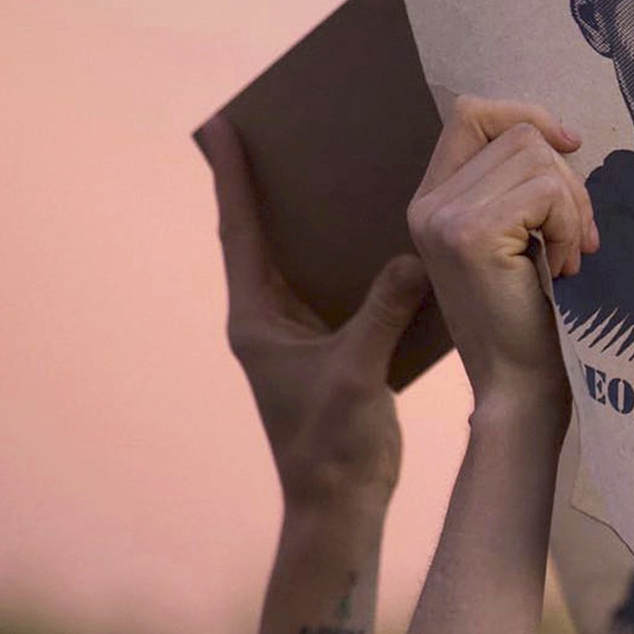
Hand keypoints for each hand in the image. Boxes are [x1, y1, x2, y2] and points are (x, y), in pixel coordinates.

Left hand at [199, 114, 432, 510]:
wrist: (337, 508)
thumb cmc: (332, 448)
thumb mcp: (356, 373)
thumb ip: (382, 312)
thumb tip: (414, 256)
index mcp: (256, 319)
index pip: (240, 232)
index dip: (231, 177)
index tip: (219, 125)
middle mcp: (269, 320)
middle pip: (263, 236)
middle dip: (265, 183)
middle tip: (271, 128)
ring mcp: (297, 335)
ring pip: (299, 260)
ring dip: (308, 218)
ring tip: (325, 169)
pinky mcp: (329, 349)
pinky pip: (336, 286)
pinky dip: (350, 256)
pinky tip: (380, 236)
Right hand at [405, 96, 595, 410]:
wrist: (520, 387)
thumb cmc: (531, 316)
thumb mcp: (519, 238)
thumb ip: (518, 187)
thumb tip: (560, 136)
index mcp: (433, 200)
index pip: (471, 113)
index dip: (526, 115)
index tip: (570, 145)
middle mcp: (428, 203)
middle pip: (518, 134)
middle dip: (567, 179)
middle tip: (579, 238)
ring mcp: (443, 217)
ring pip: (536, 157)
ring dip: (572, 207)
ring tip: (567, 257)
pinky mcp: (470, 234)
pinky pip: (546, 193)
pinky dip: (571, 227)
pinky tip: (564, 268)